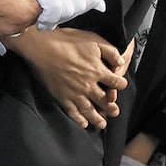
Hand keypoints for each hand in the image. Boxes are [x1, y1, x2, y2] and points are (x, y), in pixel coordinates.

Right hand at [2, 28, 132, 128]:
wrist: (44, 48)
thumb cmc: (68, 42)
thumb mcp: (95, 41)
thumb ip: (111, 52)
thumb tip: (121, 62)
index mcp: (98, 71)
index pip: (115, 82)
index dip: (121, 84)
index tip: (122, 85)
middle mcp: (88, 85)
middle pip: (104, 100)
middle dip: (111, 107)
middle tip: (115, 112)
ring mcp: (74, 93)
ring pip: (90, 110)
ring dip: (97, 118)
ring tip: (102, 124)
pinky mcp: (61, 97)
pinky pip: (73, 112)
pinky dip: (79, 120)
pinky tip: (83, 123)